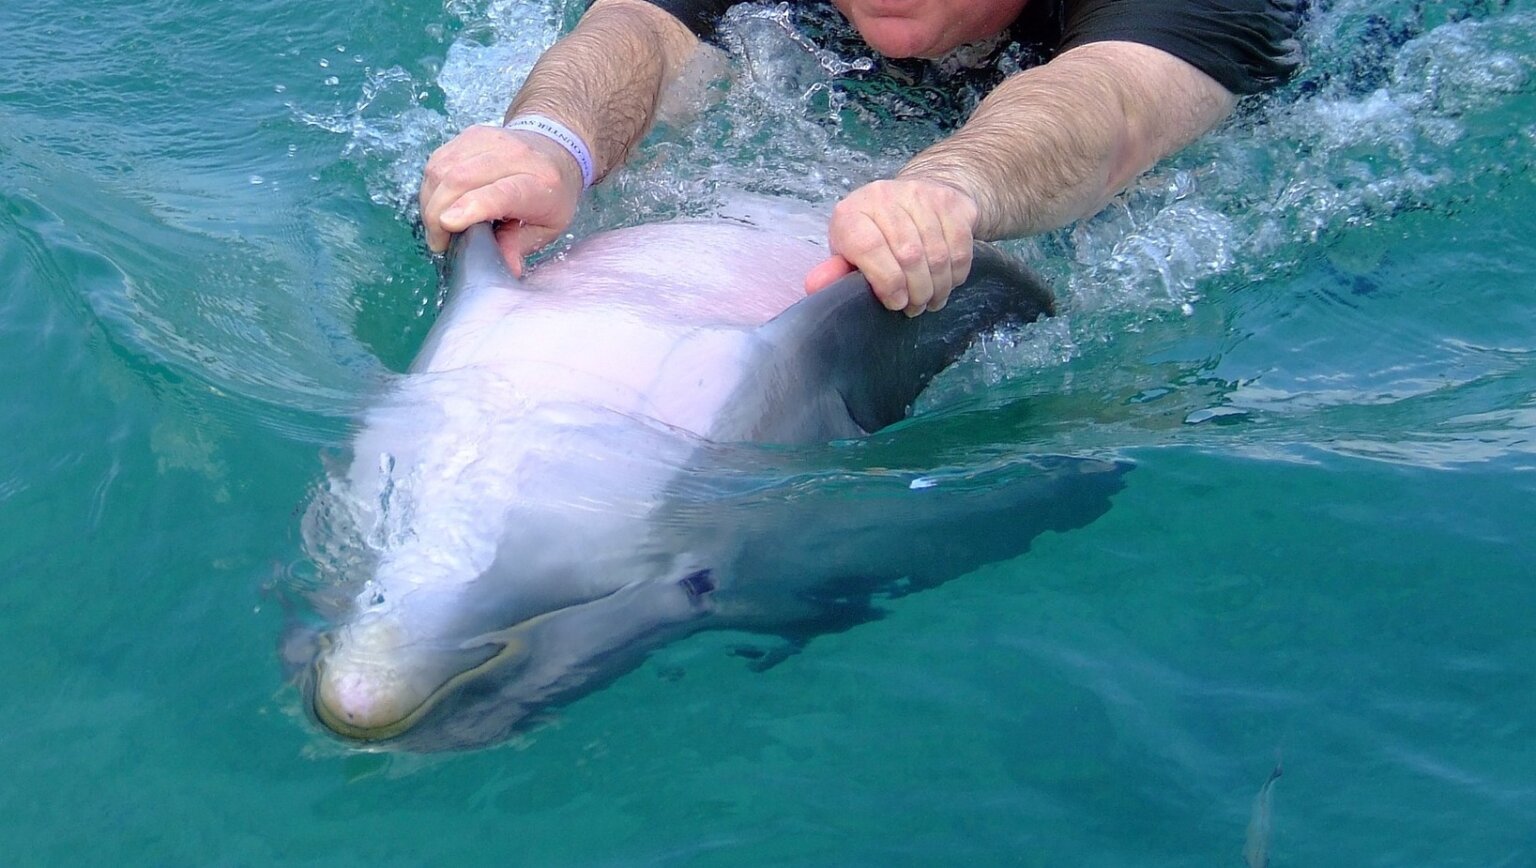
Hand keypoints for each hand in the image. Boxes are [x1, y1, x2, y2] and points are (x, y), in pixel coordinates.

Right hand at [419, 124, 584, 273]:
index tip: (448, 225)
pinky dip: (430, 187)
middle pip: (460, 179)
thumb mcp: (548, 227)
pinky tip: (438, 204)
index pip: (501, 192)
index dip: (471, 207)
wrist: (555, 147)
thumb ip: (520, 246)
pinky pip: (437, 161)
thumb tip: (506, 269)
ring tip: (437, 226)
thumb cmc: (551, 194)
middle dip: (437, 215)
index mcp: (539, 183)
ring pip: (441, 169)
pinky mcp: (470, 134)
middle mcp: (514, 156)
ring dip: (429, 203)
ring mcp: (490, 140)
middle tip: (439, 242)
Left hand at [803, 178, 978, 315]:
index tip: (895, 304)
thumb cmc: (877, 233)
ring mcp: (921, 194)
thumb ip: (835, 271)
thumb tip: (814, 288)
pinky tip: (948, 282)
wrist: (919, 193)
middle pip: (908, 255)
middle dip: (916, 292)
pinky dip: (956, 274)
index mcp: (851, 213)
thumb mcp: (850, 250)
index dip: (886, 283)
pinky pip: (960, 248)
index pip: (869, 249)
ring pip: (937, 254)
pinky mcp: (951, 201)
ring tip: (932, 300)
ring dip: (938, 287)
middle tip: (915, 308)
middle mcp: (883, 196)